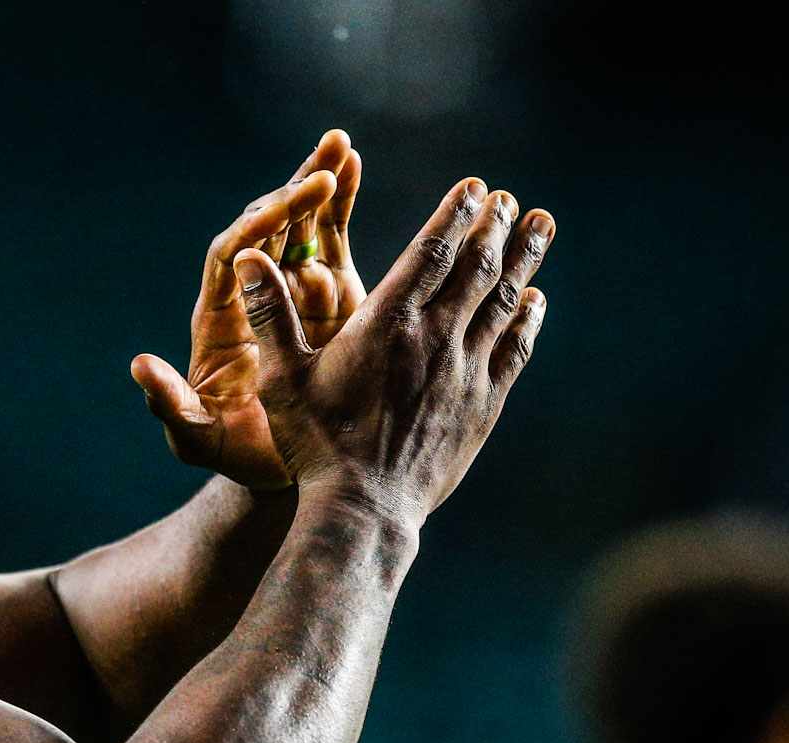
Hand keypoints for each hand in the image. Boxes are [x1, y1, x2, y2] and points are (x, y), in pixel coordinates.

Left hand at [133, 129, 366, 490]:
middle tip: (323, 167)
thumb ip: (171, 404)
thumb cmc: (237, 454)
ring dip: (314, 182)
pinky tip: (353, 162)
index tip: (283, 207)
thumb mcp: (199, 436)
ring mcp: (287, 290)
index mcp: (218, 318)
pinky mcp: (326, 293)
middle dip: (290, 195)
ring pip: (297, 225)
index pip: (229, 258)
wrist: (286, 464)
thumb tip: (141, 366)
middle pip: (262, 229)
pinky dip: (339, 201)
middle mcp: (250, 294)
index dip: (253, 231)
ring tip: (338, 143)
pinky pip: (328, 238)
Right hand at [237, 178, 553, 525]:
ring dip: (524, 260)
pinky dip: (526, 320)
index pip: (431, 253)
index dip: (456, 215)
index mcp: (386, 324)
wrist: (364, 508)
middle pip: (477, 269)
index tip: (476, 187)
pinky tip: (535, 301)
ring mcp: (465, 373)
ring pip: (503, 303)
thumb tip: (248, 256)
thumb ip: (270, 314)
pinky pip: (514, 351)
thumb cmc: (316, 444)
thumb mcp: (282, 378)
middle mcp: (435, 340)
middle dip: (495, 228)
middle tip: (508, 199)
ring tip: (540, 224)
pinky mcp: (481, 406)